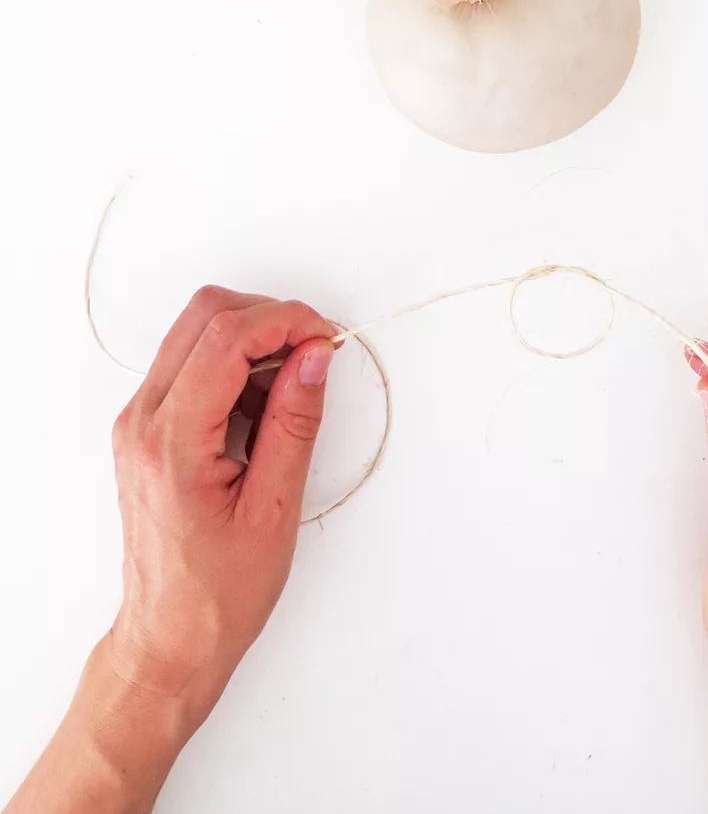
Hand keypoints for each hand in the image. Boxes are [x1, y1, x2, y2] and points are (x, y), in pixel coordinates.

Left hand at [6, 287, 335, 813]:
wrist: (169, 637)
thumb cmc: (220, 591)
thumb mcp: (274, 509)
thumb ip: (295, 422)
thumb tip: (314, 357)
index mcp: (172, 442)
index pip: (226, 338)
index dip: (284, 321)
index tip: (326, 337)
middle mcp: (143, 420)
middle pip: (204, 315)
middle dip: (269, 318)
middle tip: (315, 351)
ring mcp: (138, 421)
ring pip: (195, 332)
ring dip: (252, 340)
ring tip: (290, 391)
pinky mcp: (146, 428)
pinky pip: (190, 363)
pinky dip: (234, 364)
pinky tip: (263, 408)